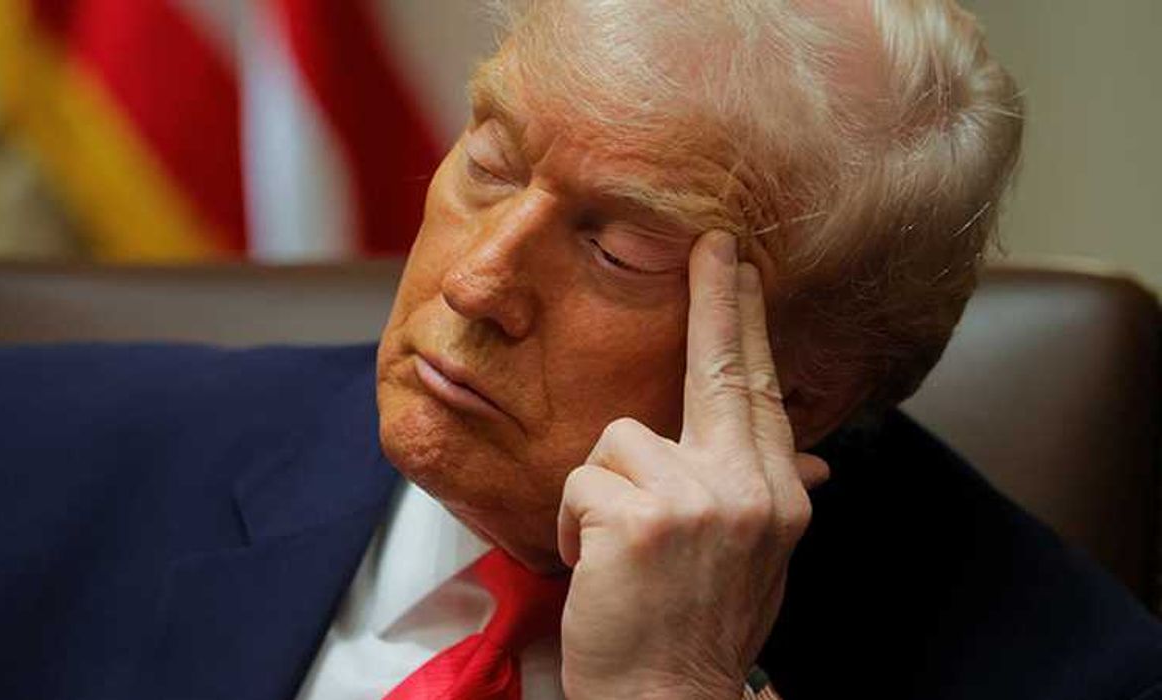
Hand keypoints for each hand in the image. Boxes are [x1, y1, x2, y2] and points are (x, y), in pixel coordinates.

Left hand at [557, 231, 828, 699]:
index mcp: (777, 497)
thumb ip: (764, 495)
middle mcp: (749, 490)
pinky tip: (596, 569)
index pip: (760, 393)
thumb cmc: (698, 632)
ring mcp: (698, 500)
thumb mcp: (757, 563)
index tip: (739, 271)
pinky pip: (583, 482)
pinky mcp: (639, 517)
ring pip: (619, 438)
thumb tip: (806, 450)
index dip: (746, 327)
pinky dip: (574, 527)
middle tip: (712, 246)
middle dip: (716, 300)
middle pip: (722, 372)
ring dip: (602, 491)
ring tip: (616, 552)